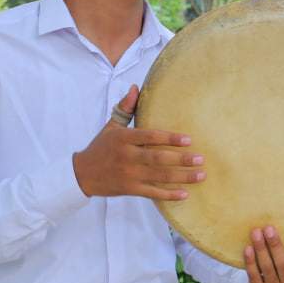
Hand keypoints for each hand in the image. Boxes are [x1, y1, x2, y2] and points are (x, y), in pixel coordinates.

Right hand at [72, 84, 203, 200]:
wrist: (82, 174)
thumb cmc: (101, 147)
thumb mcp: (111, 126)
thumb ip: (126, 108)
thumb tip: (135, 87)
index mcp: (123, 139)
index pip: (150, 136)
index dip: (169, 138)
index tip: (189, 139)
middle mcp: (127, 156)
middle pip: (158, 158)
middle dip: (181, 159)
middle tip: (201, 159)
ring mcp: (129, 174)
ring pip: (159, 176)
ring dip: (182, 177)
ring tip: (201, 175)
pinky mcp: (129, 189)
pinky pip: (152, 192)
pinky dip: (168, 195)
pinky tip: (185, 194)